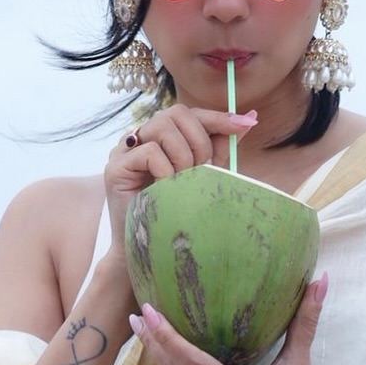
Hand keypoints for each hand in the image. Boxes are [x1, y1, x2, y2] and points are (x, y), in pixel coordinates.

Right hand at [103, 103, 257, 266]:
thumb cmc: (180, 213)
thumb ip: (223, 147)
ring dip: (183, 156)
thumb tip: (250, 118)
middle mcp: (141, 138)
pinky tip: (165, 189)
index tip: (243, 125)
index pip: (189, 113)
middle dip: (200, 141)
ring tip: (183, 182)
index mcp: (161, 138)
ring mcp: (124, 151)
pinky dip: (165, 170)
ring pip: (161, 127)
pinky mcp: (115, 167)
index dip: (217, 117)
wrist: (153, 251)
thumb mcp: (209, 174)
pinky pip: (149, 151)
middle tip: (203, 171)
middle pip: (176, 113)